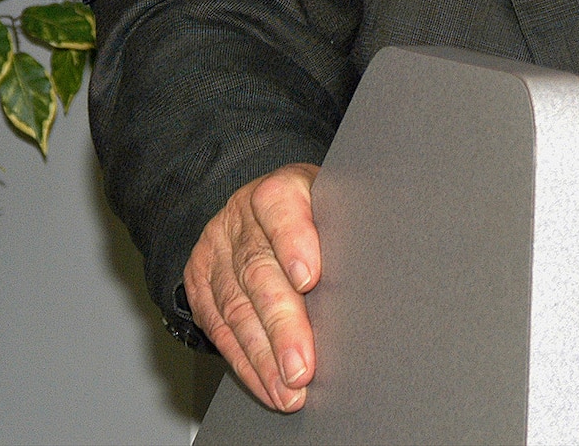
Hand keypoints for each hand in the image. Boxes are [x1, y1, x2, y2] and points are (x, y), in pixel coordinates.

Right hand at [185, 163, 322, 411]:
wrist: (259, 211)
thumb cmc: (314, 212)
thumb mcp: (332, 203)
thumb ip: (346, 228)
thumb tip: (379, 271)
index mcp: (280, 190)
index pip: (282, 208)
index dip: (294, 242)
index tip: (310, 278)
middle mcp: (241, 219)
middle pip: (258, 272)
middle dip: (282, 325)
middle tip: (303, 366)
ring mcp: (216, 253)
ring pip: (236, 309)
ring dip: (264, 357)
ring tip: (290, 388)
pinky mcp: (200, 286)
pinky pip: (219, 330)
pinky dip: (246, 363)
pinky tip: (268, 385)